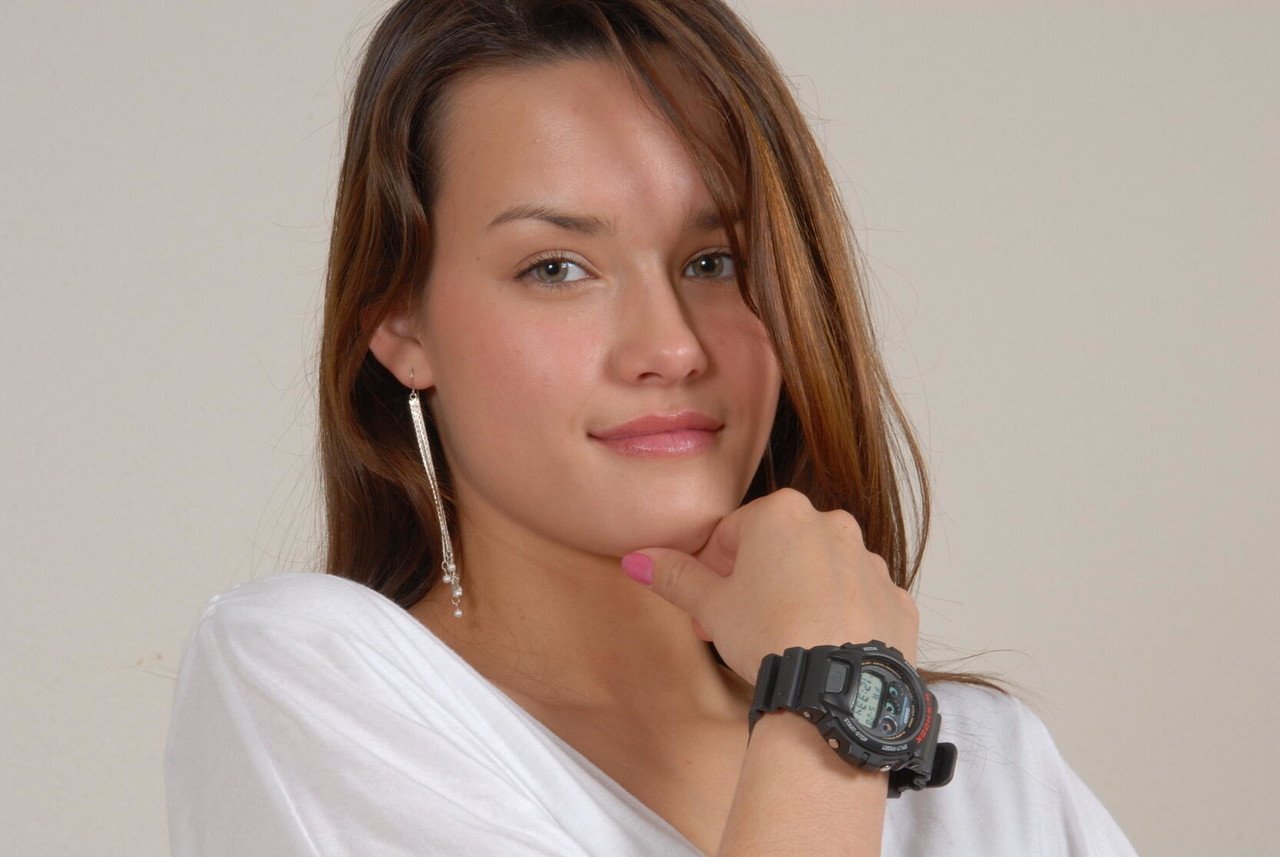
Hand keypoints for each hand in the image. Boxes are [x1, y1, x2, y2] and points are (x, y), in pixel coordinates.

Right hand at [622, 488, 918, 681]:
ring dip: (799, 596)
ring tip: (781, 643)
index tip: (708, 606)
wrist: (835, 688)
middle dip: (755, 582)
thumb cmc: (768, 635)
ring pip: (822, 573)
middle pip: (779, 549)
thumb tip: (635, 559)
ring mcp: (870, 563)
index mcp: (783, 513)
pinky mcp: (896, 601)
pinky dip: (840, 619)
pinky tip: (822, 650)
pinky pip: (859, 602)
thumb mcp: (710, 606)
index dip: (713, 571)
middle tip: (736, 627)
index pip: (731, 533)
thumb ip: (674, 576)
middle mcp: (833, 525)